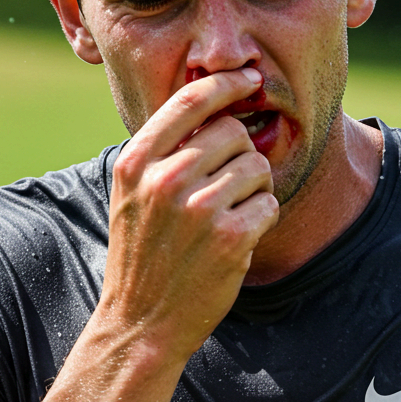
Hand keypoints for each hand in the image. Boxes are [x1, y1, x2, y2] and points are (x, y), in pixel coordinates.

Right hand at [100, 67, 279, 361]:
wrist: (139, 323)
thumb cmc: (141, 255)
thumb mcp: (132, 194)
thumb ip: (164, 150)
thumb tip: (216, 105)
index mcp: (136, 162)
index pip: (190, 100)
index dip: (227, 83)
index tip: (250, 78)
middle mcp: (164, 180)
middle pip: (232, 131)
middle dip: (240, 154)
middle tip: (226, 187)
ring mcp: (198, 209)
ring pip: (255, 166)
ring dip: (254, 188)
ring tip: (228, 215)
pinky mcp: (230, 238)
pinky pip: (268, 203)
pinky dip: (261, 218)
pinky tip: (237, 238)